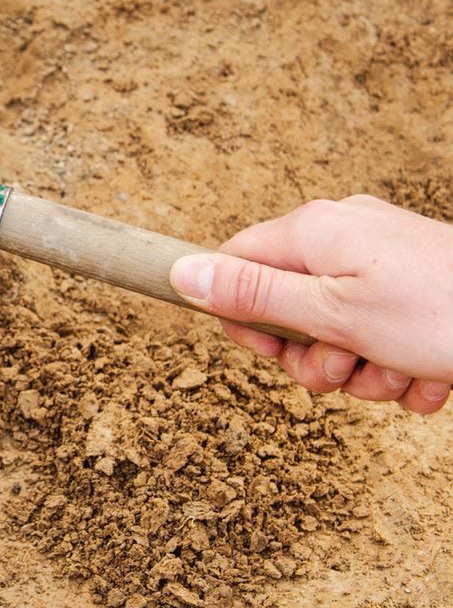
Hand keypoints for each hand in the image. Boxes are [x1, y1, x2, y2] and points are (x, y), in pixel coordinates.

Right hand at [169, 195, 452, 413]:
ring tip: (399, 375)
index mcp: (312, 231)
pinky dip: (398, 364)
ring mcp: (383, 258)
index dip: (241, 317)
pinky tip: (429, 376)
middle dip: (312, 356)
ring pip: (336, 329)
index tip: (271, 353)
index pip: (233, 263)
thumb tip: (180, 273)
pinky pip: (381, 331)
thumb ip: (252, 294)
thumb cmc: (438, 314)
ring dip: (361, 371)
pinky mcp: (416, 284)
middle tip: (344, 372)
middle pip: (286, 304)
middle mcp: (343, 233)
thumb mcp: (331, 312)